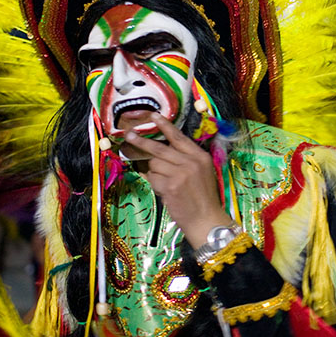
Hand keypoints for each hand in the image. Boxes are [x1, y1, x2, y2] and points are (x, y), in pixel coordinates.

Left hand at [125, 113, 233, 245]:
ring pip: (154, 164)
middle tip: (129, 135)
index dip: (164, 126)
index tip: (153, 116)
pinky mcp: (171, 187)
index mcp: (200, 157)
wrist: (206, 220)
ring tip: (164, 182)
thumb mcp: (202, 172)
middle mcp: (191, 162)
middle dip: (142, 142)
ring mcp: (180, 174)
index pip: (179, 137)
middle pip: (160, 148)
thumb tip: (160, 149)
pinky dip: (154, 183)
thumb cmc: (203, 197)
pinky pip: (153, 179)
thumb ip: (185, 159)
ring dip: (153, 172)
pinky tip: (164, 190)